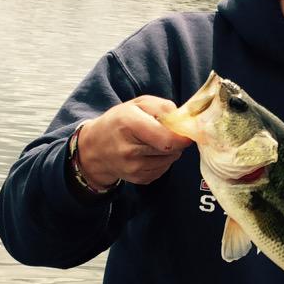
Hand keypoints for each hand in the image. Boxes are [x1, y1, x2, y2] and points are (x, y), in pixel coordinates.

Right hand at [77, 96, 191, 187]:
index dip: (182, 137)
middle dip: (176, 141)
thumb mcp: (137, 104)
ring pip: (170, 160)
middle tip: (170, 133)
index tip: (188, 132)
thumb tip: (184, 121)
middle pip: (171, 150)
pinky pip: (163, 170)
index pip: (166, 138)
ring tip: (156, 142)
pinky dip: (163, 161)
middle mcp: (129, 149)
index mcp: (128, 124)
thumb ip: (162, 107)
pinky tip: (151, 153)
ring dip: (171, 151)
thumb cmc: (119, 122)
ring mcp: (133, 168)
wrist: (95, 148)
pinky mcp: (138, 179)